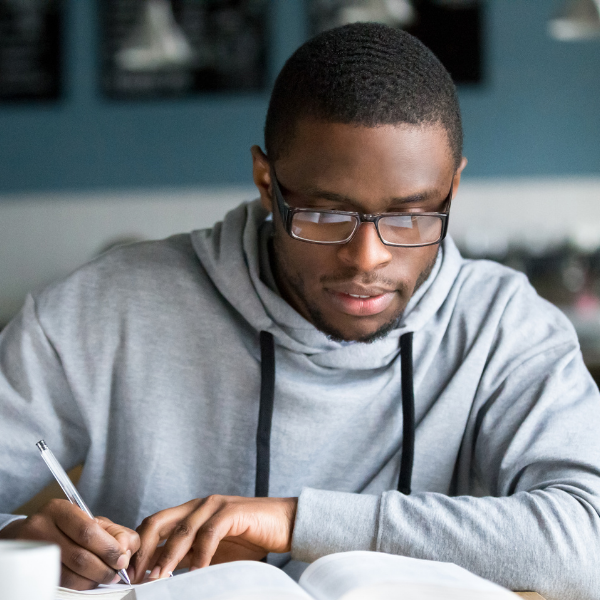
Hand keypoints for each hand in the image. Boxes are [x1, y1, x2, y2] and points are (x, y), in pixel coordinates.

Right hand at [0, 499, 139, 589]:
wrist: (31, 537)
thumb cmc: (70, 528)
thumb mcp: (93, 521)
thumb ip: (115, 533)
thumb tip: (125, 552)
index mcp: (59, 510)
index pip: (88, 531)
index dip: (108, 549)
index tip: (122, 559)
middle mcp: (40, 528)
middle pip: (79, 556)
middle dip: (103, 568)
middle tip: (116, 573)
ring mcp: (32, 551)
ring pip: (69, 574)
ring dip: (93, 580)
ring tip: (105, 577)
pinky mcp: (31, 571)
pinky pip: (60, 584)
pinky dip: (80, 585)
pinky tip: (89, 580)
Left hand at [130, 495, 297, 581]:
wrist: (285, 525)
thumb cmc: (250, 539)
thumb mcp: (211, 552)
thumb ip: (188, 557)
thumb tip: (159, 575)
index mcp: (190, 512)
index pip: (154, 525)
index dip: (139, 549)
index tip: (129, 575)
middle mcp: (199, 505)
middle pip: (159, 522)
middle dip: (144, 550)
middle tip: (136, 577)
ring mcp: (215, 506)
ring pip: (182, 530)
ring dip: (168, 557)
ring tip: (158, 578)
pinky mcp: (232, 512)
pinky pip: (209, 534)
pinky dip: (200, 555)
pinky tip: (196, 572)